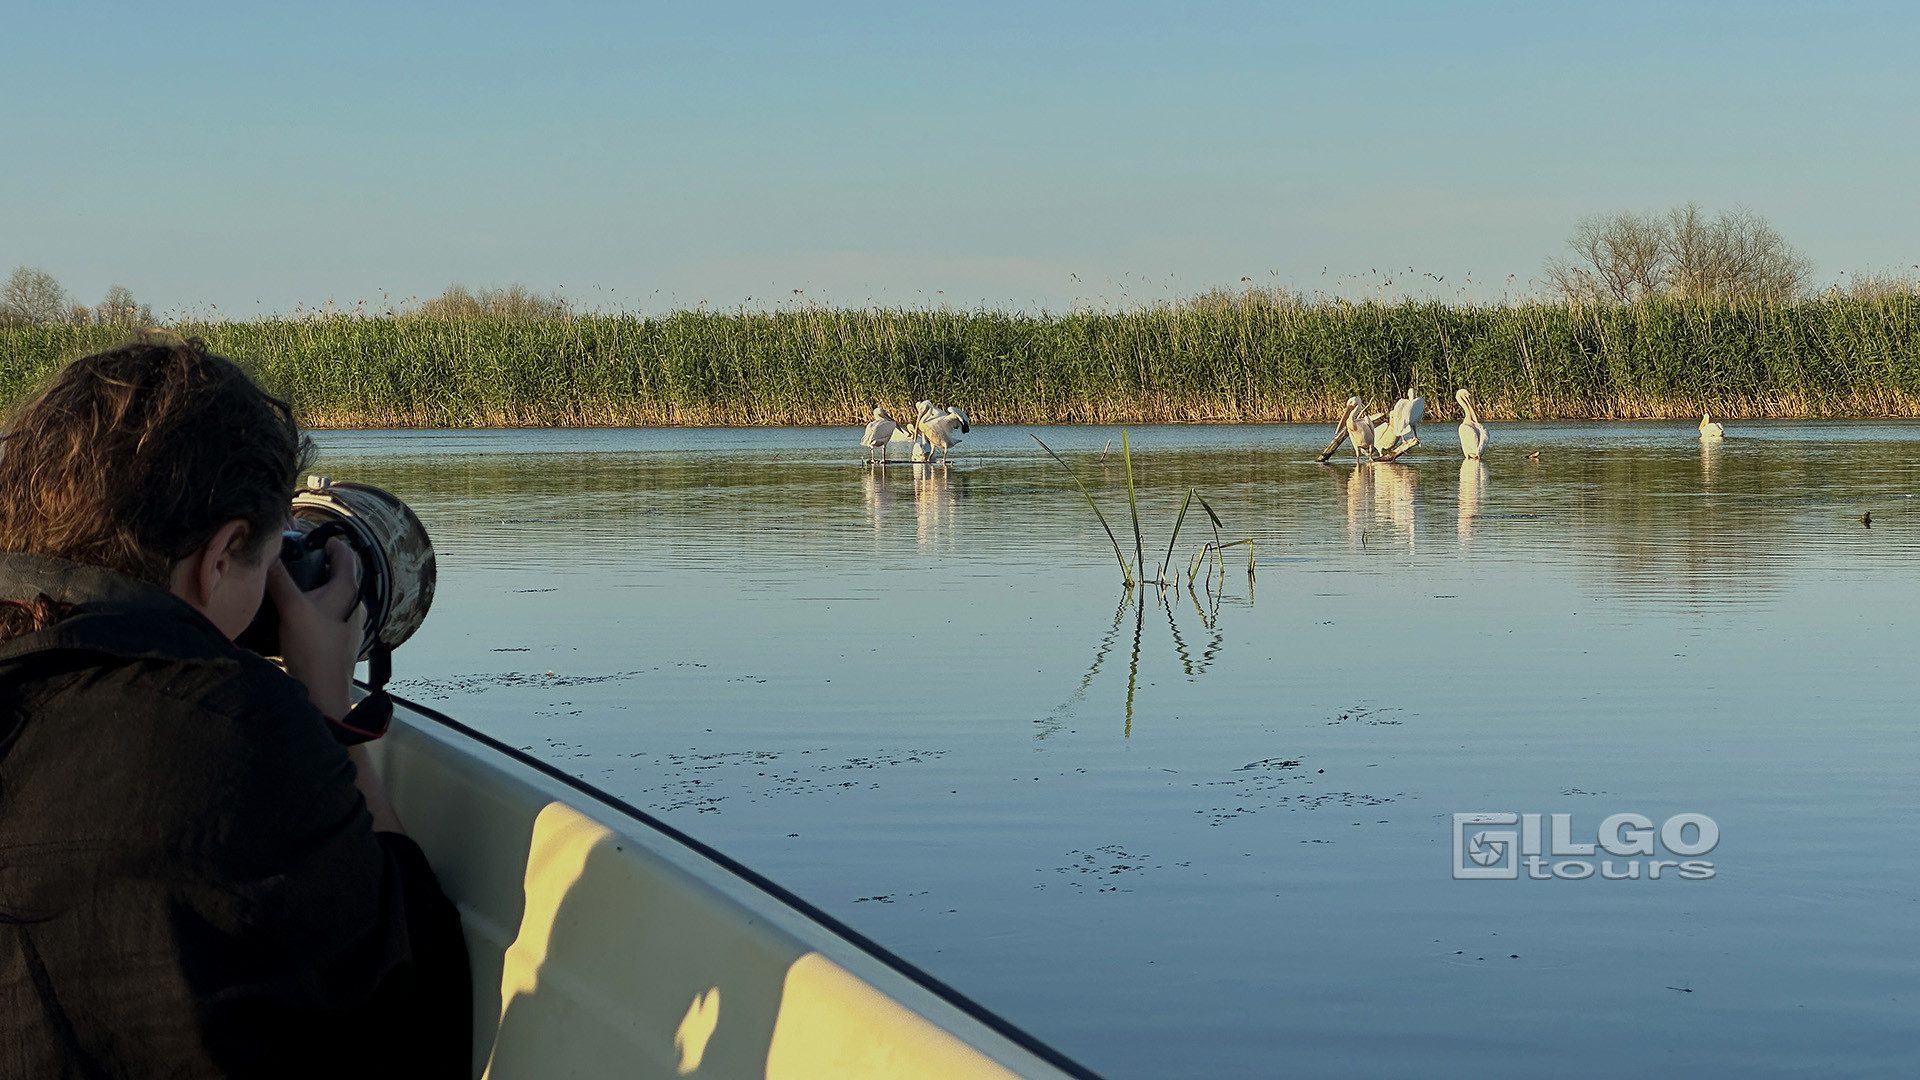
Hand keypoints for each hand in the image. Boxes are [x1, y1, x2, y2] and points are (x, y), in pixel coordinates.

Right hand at [267, 537, 365, 720]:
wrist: (324, 693)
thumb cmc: (314, 650)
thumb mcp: (291, 608)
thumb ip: (279, 579)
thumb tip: (266, 554)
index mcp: (348, 591)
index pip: (345, 554)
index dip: (329, 541)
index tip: (309, 537)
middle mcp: (355, 604)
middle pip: (340, 574)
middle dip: (318, 564)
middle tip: (295, 559)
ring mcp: (350, 623)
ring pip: (335, 595)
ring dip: (316, 587)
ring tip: (292, 586)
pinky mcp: (341, 639)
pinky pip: (331, 614)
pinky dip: (316, 607)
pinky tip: (298, 615)